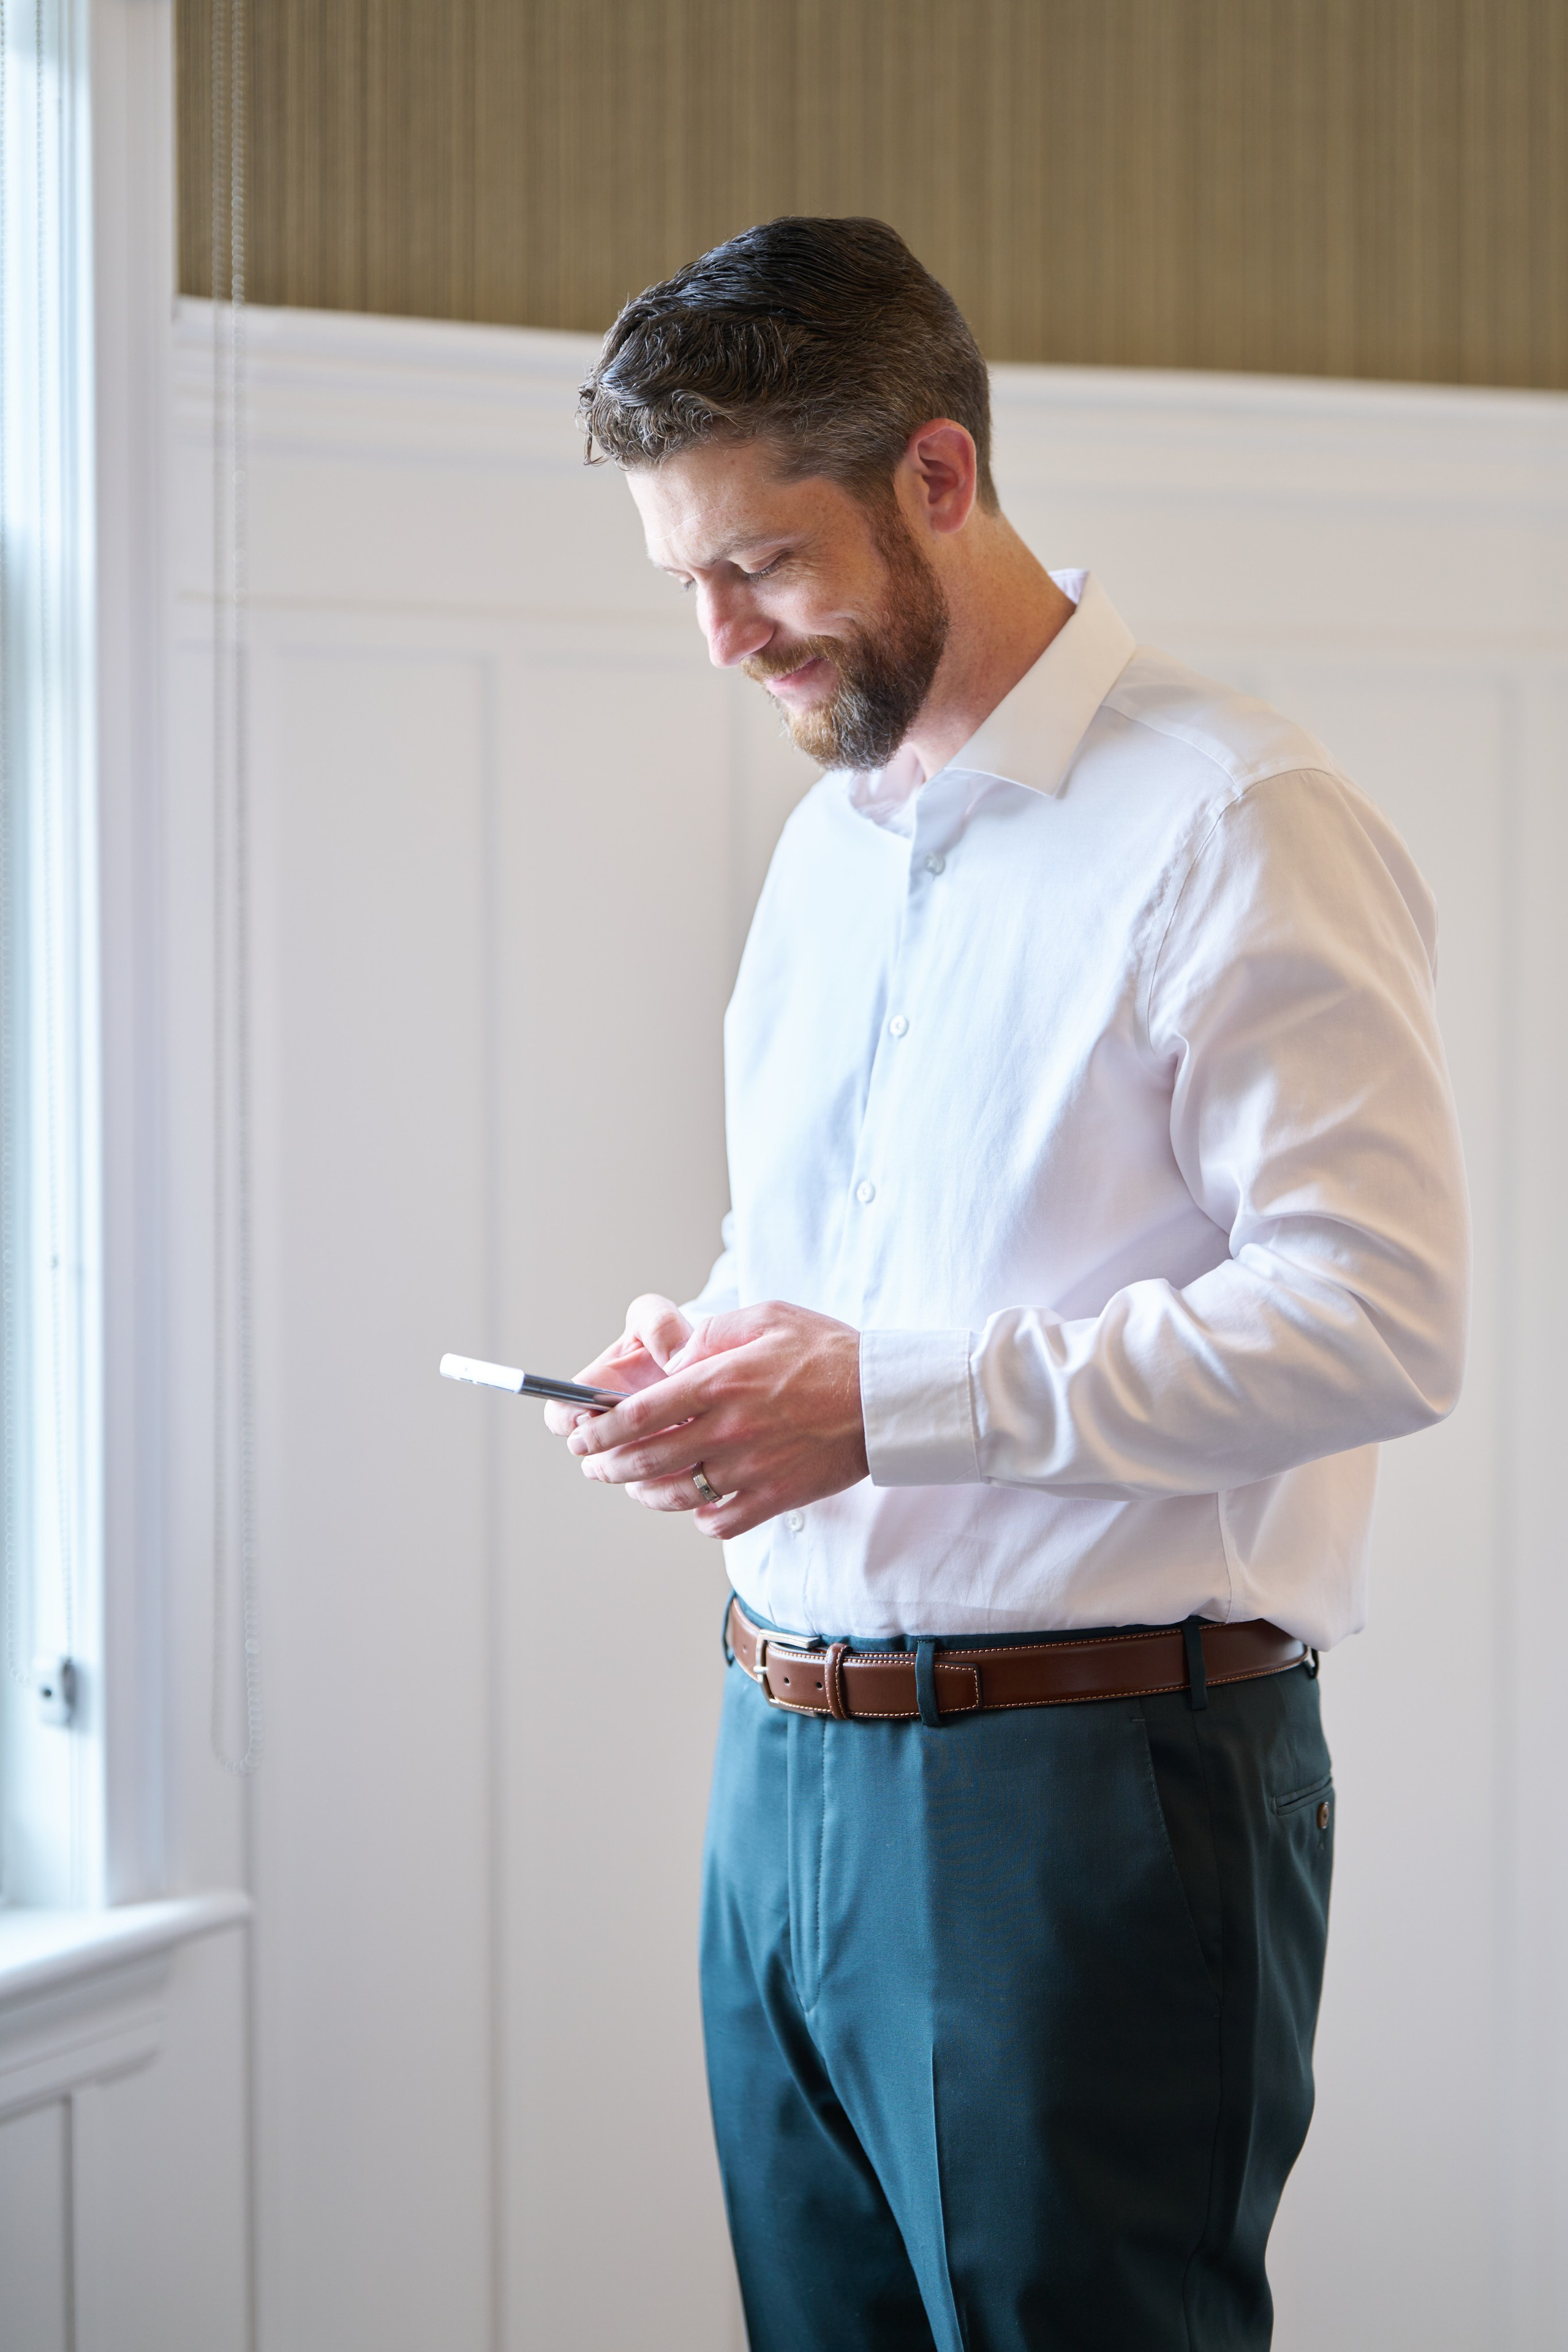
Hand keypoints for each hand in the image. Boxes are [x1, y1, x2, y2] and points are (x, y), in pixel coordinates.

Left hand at [564, 1299, 867, 1538]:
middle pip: (644, 1460)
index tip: (579, 1435)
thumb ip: (710, 1335)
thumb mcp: (765, 1318)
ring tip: (632, 1485)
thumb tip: (670, 1356)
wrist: (885, 1399)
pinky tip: (694, 1502)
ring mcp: (749, 1469)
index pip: (637, 1414)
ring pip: (673, 1495)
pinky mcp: (773, 1498)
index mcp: (719, 1382)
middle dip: (606, 1465)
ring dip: (641, 1493)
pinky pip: (718, 1520)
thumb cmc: (827, 1352)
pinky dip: (697, 1516)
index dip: (598, 1429)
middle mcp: (727, 1429)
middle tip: (593, 1463)